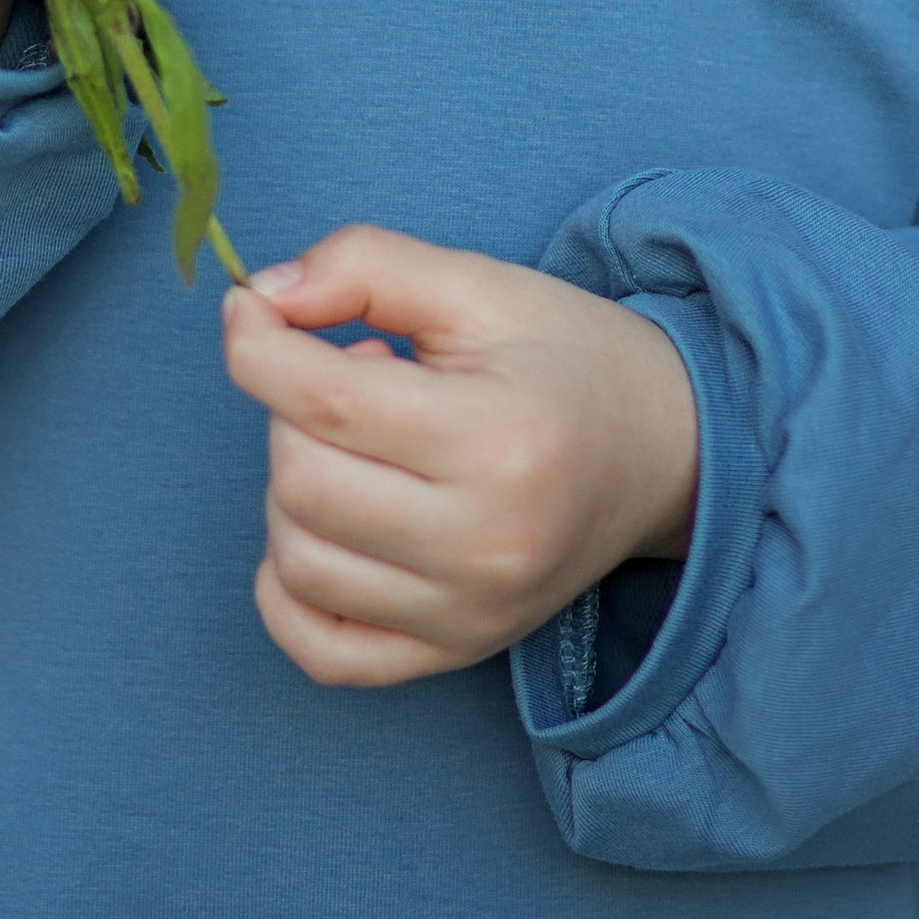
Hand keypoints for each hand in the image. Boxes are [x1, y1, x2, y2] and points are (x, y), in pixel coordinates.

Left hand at [222, 224, 699, 689]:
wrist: (665, 451)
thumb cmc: (566, 359)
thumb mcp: (478, 283)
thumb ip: (365, 265)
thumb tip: (260, 297)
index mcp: (495, 438)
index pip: (321, 398)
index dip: (255, 343)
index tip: (254, 310)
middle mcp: (483, 544)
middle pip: (300, 481)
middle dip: (290, 412)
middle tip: (358, 377)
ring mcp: (468, 613)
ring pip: (296, 560)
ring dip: (293, 489)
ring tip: (363, 447)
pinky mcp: (454, 653)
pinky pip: (320, 651)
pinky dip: (289, 591)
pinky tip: (325, 528)